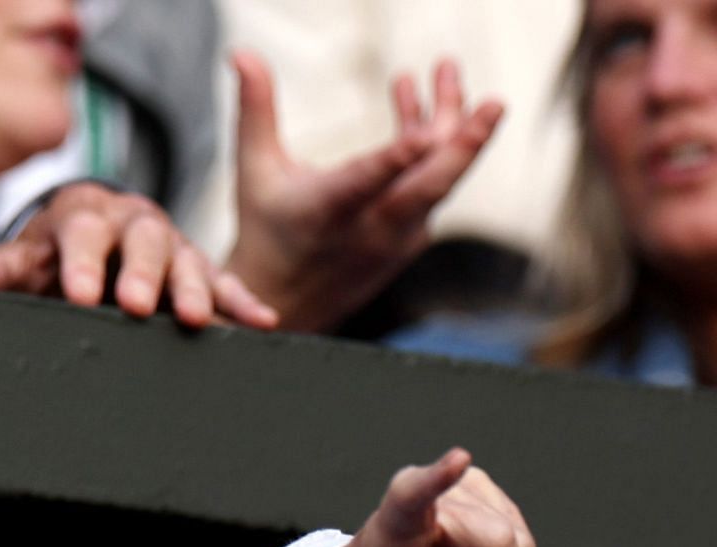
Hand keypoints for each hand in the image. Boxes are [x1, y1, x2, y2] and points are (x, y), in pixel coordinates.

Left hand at [0, 181, 278, 329]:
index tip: (79, 294)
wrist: (94, 233)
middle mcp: (134, 223)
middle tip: (137, 305)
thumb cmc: (54, 252)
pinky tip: (261, 322)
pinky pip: (225, 282)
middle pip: (143, 242)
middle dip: (142, 274)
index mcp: (87, 217)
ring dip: (195, 288)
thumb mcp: (25, 259)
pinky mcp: (198, 265)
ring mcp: (171, 243)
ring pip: (187, 259)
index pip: (84, 236)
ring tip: (197, 319)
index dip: (82, 263)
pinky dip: (242, 300)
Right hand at [221, 52, 504, 332]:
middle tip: (495, 104)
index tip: (420, 136)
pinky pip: (433, 183)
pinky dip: (433, 143)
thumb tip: (242, 51)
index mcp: (326, 212)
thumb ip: (255, 109)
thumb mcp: (253, 170)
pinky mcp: (413, 236)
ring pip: (440, 176)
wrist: (285, 304)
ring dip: (450, 122)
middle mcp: (369, 228)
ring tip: (445, 69)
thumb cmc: (266, 230)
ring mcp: (398, 235)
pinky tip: (418, 105)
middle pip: (430, 185)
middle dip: (466, 142)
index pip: (364, 184)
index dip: (393, 159)